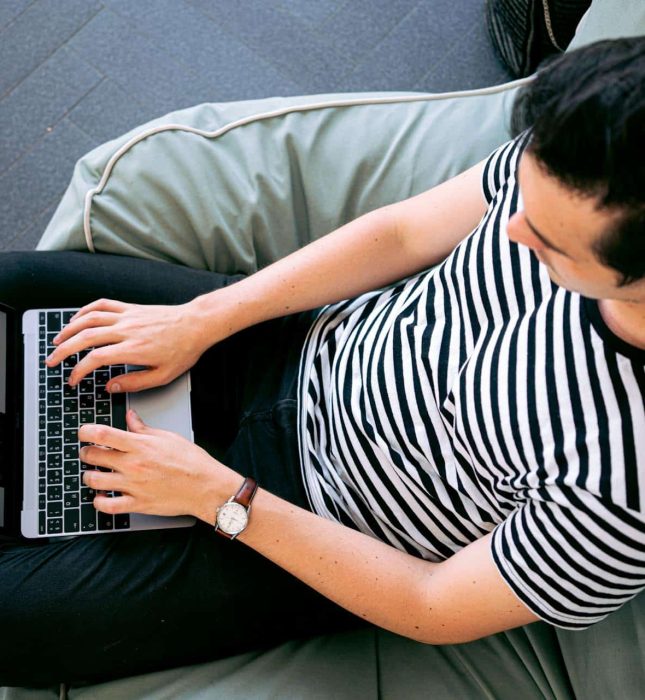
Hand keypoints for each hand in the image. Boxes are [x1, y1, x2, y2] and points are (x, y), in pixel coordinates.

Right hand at [45, 298, 210, 392]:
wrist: (196, 324)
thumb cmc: (183, 350)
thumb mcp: (163, 376)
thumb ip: (134, 382)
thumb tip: (111, 387)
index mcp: (132, 349)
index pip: (94, 359)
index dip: (78, 371)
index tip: (73, 380)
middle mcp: (126, 330)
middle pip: (84, 337)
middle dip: (63, 350)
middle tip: (52, 361)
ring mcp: (127, 316)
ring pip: (89, 318)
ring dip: (68, 329)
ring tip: (57, 340)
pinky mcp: (130, 308)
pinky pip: (102, 305)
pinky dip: (85, 311)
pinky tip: (77, 319)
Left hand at [79, 410, 240, 521]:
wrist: (205, 486)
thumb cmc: (191, 461)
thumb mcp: (168, 437)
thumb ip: (144, 428)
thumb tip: (130, 417)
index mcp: (140, 445)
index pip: (101, 434)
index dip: (85, 431)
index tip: (83, 432)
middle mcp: (133, 465)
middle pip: (93, 456)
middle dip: (86, 453)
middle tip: (89, 452)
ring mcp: (133, 486)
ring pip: (94, 480)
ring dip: (89, 476)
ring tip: (94, 473)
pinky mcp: (137, 504)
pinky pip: (107, 506)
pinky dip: (98, 501)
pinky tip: (100, 496)